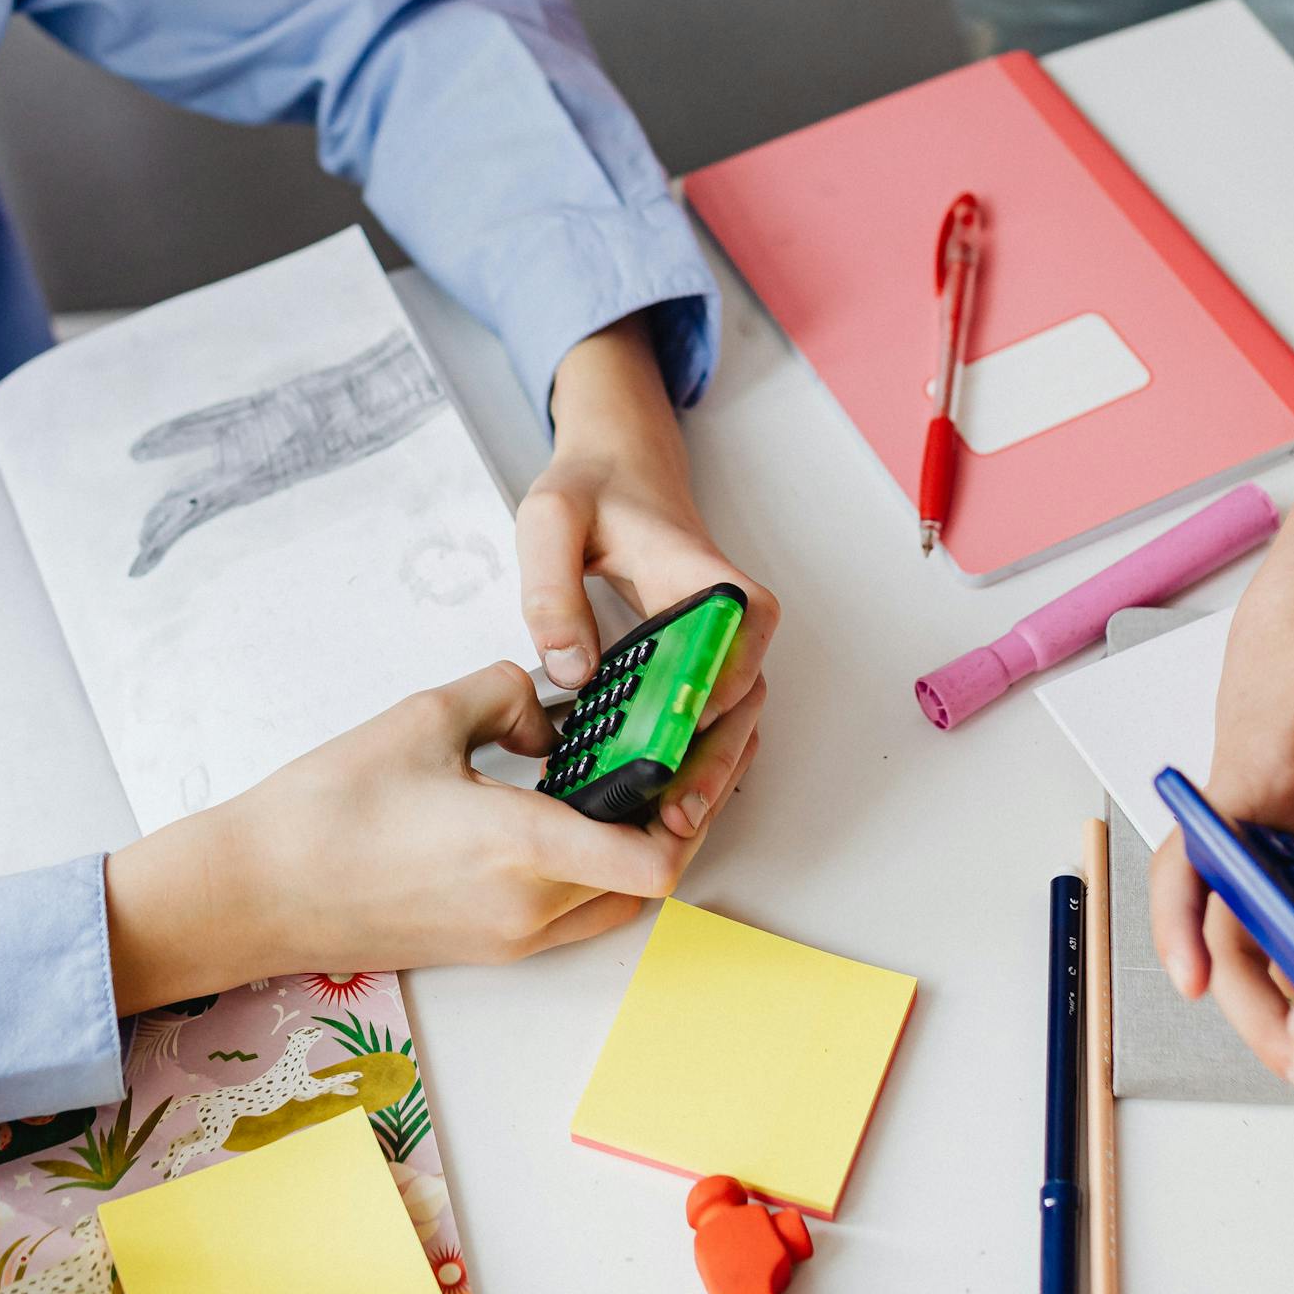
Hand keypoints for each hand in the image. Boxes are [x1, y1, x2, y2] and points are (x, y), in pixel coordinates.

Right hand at [105, 661, 765, 1010]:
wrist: (253, 893)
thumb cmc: (326, 808)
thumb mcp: (425, 716)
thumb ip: (506, 695)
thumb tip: (548, 712)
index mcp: (522, 849)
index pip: (656, 855)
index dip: (700, 803)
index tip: (709, 746)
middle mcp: (529, 908)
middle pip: (653, 877)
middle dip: (688, 813)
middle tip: (701, 749)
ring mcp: (510, 938)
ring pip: (616, 901)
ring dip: (645, 847)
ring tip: (649, 777)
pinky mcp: (488, 947)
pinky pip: (573, 911)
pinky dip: (597, 867)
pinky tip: (581, 811)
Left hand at [520, 317, 781, 841]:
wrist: (620, 466)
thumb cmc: (591, 489)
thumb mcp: (549, 519)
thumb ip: (552, 588)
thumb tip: (570, 669)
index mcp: (700, 569)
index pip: (736, 629)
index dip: (718, 684)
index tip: (684, 728)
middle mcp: (729, 611)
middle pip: (744, 693)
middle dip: (714, 758)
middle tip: (676, 811)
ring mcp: (722, 641)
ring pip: (737, 718)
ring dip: (710, 772)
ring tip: (670, 826)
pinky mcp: (705, 663)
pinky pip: (716, 719)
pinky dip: (698, 761)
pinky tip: (662, 802)